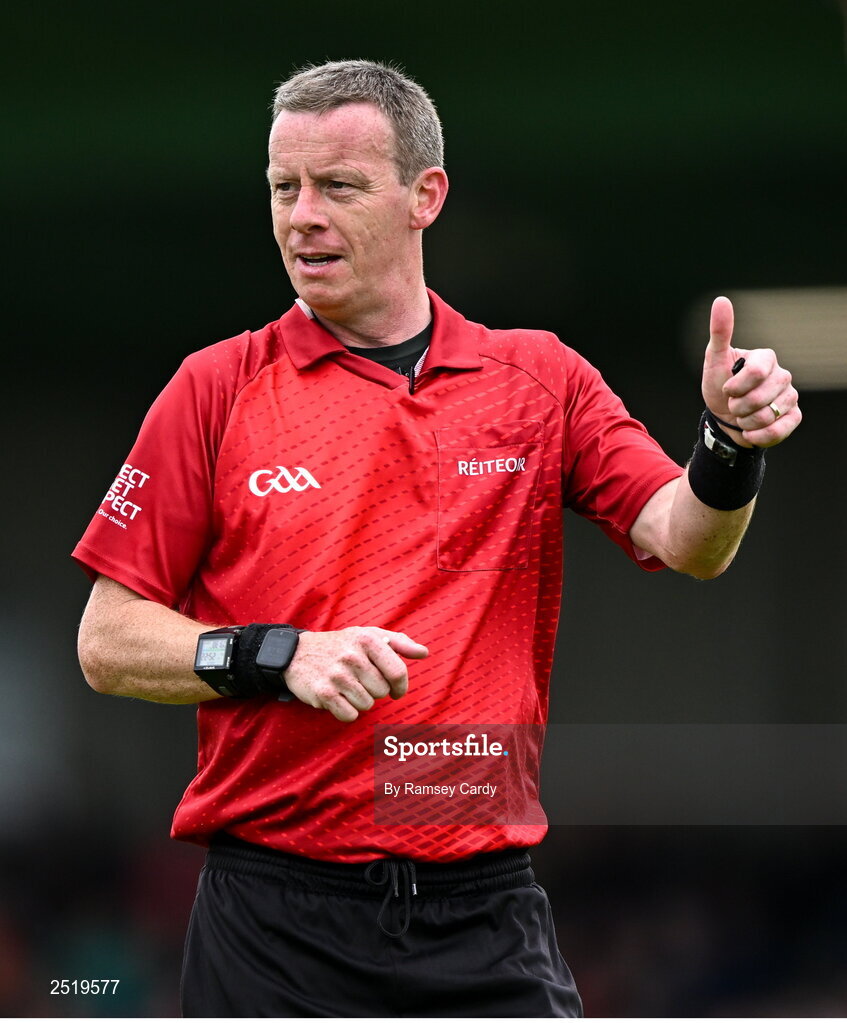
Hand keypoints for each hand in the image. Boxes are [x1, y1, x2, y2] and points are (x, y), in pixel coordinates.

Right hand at [284, 627, 428, 721]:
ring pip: (367, 705)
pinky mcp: (323, 693)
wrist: (296, 653)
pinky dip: (346, 712)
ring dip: (360, 701)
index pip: (397, 672)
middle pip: (382, 691)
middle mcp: (352, 656)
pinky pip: (350, 715)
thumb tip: (424, 653)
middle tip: (361, 682)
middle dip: (375, 691)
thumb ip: (400, 643)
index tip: (397, 691)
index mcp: (367, 639)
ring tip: (348, 687)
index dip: (401, 686)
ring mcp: (337, 675)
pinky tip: (338, 697)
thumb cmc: (341, 645)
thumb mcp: (369, 635)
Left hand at [701, 296, 800, 447]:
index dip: (735, 387)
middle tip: (732, 404)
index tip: (726, 389)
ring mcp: (790, 396)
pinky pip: (778, 430)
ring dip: (745, 421)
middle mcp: (783, 375)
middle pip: (760, 398)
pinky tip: (749, 431)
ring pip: (767, 416)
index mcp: (766, 358)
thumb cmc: (719, 385)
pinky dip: (758, 435)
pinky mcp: (793, 416)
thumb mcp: (714, 359)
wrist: (724, 418)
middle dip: (737, 407)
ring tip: (741, 416)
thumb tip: (721, 300)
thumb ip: (720, 331)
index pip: (756, 372)